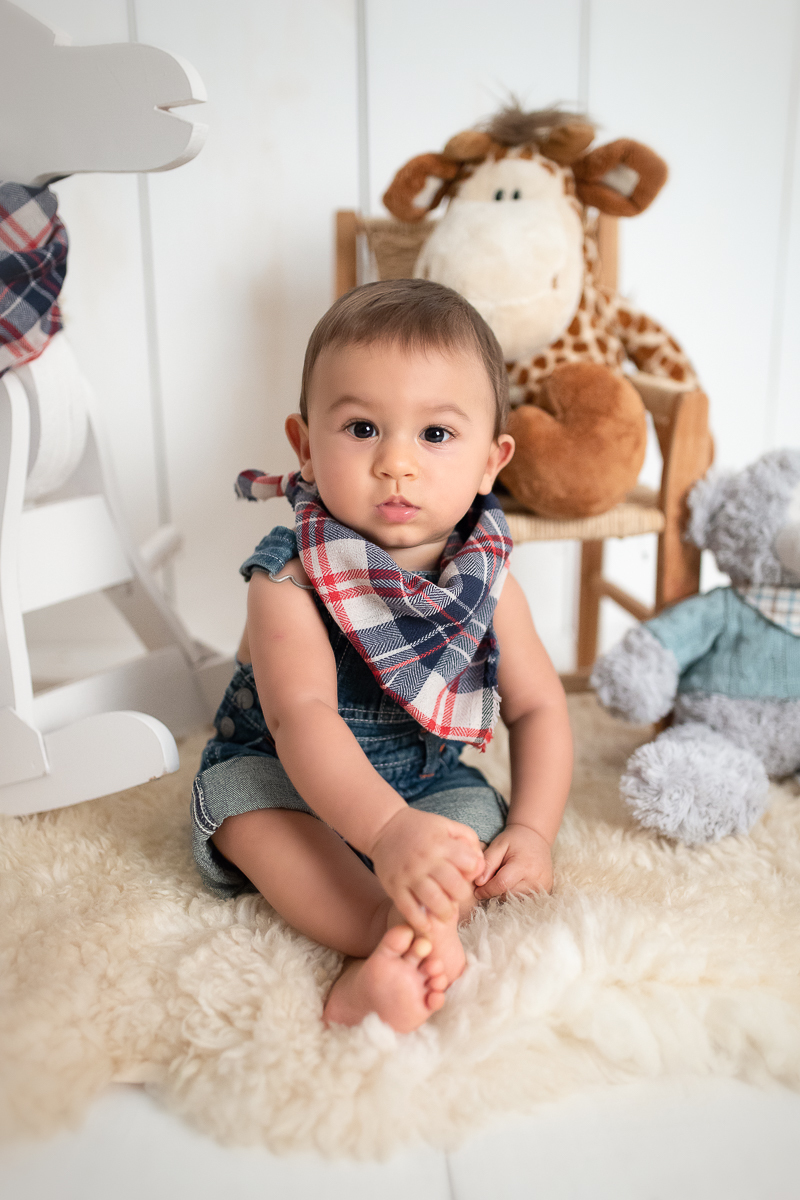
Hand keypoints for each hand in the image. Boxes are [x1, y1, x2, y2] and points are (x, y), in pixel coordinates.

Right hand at [369, 807, 484, 933]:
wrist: (384, 827)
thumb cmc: (421, 829)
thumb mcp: (446, 825)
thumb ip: (468, 839)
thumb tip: (480, 862)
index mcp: (441, 844)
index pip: (469, 863)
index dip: (473, 871)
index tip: (467, 874)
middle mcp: (426, 859)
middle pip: (455, 886)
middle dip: (461, 894)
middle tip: (457, 896)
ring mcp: (409, 875)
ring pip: (434, 901)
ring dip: (445, 912)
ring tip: (446, 913)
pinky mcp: (394, 887)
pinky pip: (409, 910)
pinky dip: (421, 922)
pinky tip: (428, 925)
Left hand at [473, 822, 552, 899]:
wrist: (536, 838)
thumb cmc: (514, 841)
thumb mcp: (498, 845)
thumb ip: (488, 863)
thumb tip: (479, 883)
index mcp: (524, 866)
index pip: (502, 884)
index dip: (486, 890)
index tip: (477, 890)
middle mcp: (536, 879)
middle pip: (508, 895)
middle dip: (495, 892)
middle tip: (490, 882)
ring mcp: (543, 887)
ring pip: (515, 900)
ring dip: (505, 895)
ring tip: (503, 880)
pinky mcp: (545, 891)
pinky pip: (524, 900)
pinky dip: (515, 895)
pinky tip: (513, 884)